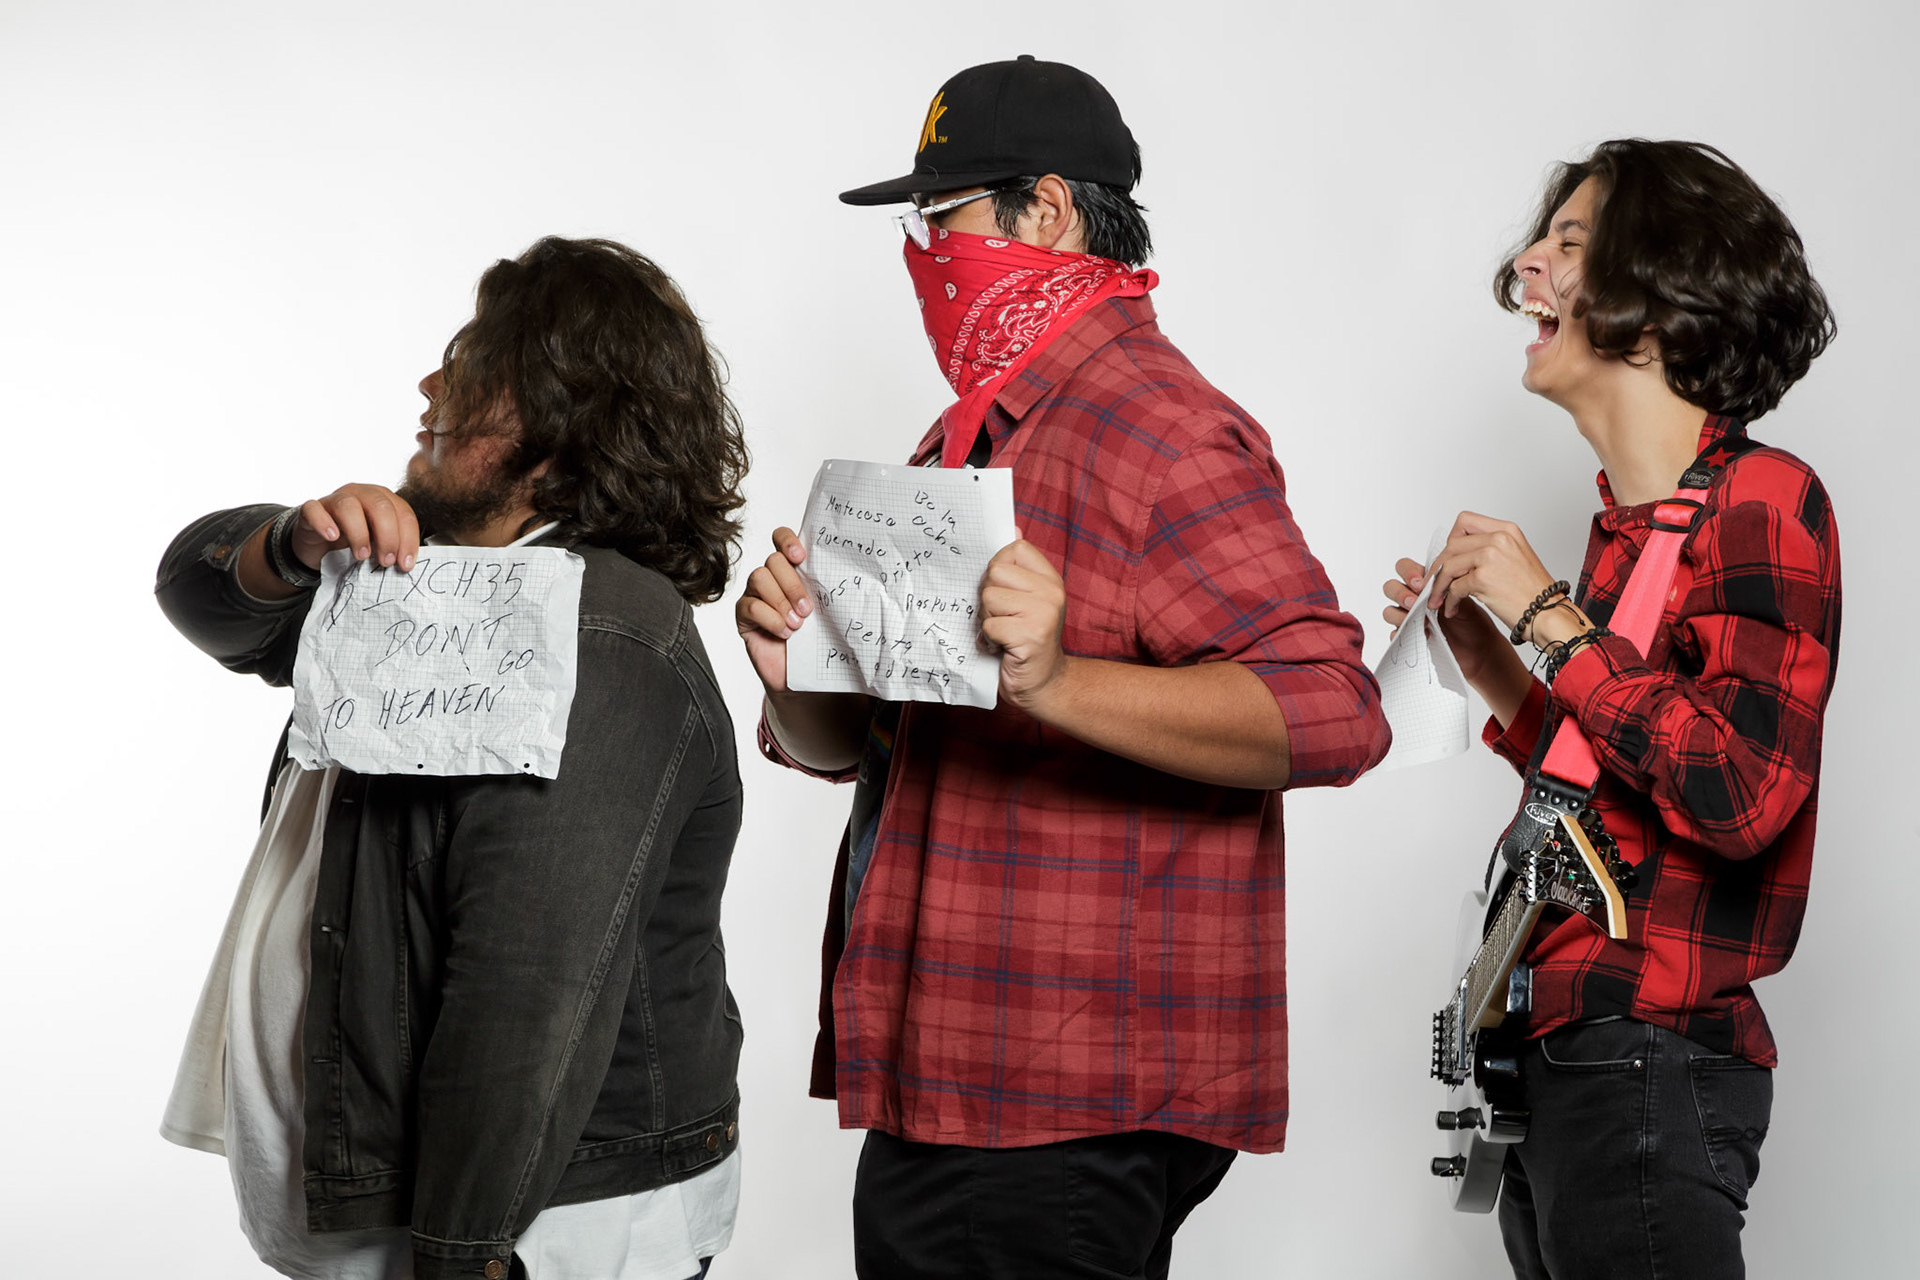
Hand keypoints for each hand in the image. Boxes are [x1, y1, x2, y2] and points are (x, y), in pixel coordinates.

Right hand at [294, 484, 421, 570]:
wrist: (319, 546)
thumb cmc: (352, 542)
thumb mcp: (378, 544)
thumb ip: (392, 547)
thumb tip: (407, 563)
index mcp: (383, 499)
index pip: (403, 513)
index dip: (408, 539)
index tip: (405, 564)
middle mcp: (360, 494)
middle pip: (380, 506)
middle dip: (388, 536)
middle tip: (386, 561)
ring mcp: (334, 499)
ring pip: (349, 506)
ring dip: (359, 533)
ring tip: (362, 556)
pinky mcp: (311, 509)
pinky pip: (314, 509)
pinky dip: (324, 523)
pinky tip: (332, 537)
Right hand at [734, 526, 812, 693]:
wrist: (803, 674)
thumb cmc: (816, 640)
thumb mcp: (827, 611)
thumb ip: (826, 590)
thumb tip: (848, 576)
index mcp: (793, 570)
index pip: (781, 539)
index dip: (787, 541)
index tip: (801, 556)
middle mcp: (772, 578)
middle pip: (773, 560)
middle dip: (792, 584)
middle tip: (807, 610)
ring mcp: (755, 595)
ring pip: (759, 577)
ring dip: (781, 601)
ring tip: (797, 624)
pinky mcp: (744, 616)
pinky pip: (751, 606)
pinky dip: (771, 619)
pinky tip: (784, 633)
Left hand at [980, 537, 1067, 712]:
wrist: (1042, 683)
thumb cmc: (1027, 639)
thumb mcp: (1027, 599)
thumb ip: (1019, 568)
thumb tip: (1012, 528)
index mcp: (1050, 579)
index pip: (1014, 549)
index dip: (998, 568)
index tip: (1004, 591)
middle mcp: (1051, 593)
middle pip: (995, 572)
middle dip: (989, 598)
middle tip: (1003, 618)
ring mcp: (1043, 614)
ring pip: (989, 598)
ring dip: (988, 620)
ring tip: (1003, 633)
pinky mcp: (1030, 636)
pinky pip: (989, 625)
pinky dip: (989, 640)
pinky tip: (1003, 648)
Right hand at [1380, 556, 1507, 686]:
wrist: (1480, 649)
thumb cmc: (1474, 622)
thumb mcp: (1465, 598)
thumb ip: (1449, 585)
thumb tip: (1436, 576)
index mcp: (1425, 584)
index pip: (1404, 569)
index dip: (1407, 572)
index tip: (1420, 583)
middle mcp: (1414, 600)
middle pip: (1390, 588)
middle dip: (1400, 593)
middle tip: (1415, 601)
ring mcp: (1409, 619)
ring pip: (1388, 611)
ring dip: (1399, 614)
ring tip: (1420, 620)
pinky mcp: (1410, 639)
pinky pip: (1394, 636)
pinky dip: (1404, 635)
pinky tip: (1424, 635)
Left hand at [1423, 511, 1559, 635]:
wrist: (1549, 613)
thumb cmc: (1533, 592)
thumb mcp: (1515, 556)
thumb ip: (1490, 548)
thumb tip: (1458, 554)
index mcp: (1507, 530)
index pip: (1464, 521)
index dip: (1451, 540)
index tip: (1447, 558)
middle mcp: (1499, 539)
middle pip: (1451, 545)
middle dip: (1439, 566)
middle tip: (1435, 583)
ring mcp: (1490, 557)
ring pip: (1448, 566)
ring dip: (1438, 586)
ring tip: (1438, 599)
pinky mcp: (1483, 578)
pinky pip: (1453, 588)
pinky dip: (1448, 601)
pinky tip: (1451, 608)